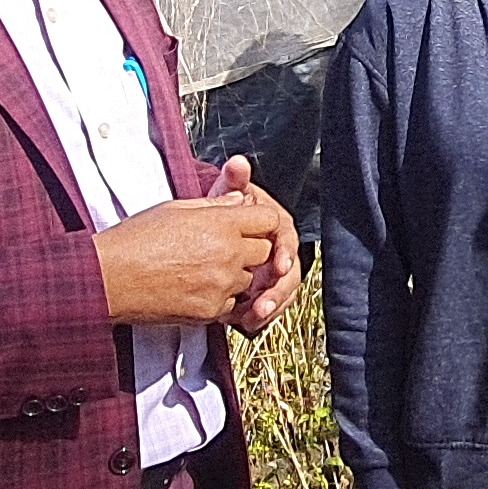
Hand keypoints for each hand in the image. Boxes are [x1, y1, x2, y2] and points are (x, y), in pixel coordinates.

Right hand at [93, 188, 278, 326]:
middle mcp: (227, 255)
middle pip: (264, 252)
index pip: (267, 220)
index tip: (247, 225)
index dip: (258, 221)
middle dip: (249, 248)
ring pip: (248, 280)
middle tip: (221, 247)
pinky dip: (219, 296)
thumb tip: (238, 201)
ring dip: (234, 274)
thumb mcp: (175, 209)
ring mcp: (221, 286)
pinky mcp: (211, 311)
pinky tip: (192, 286)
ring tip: (200, 267)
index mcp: (220, 224)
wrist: (109, 278)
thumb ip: (214, 206)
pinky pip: (231, 303)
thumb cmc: (134, 240)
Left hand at [211, 158, 301, 333]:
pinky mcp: (259, 291)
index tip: (278, 265)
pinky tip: (245, 324)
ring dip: (270, 308)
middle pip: (288, 273)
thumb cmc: (217, 211)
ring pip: (280, 294)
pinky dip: (259, 317)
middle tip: (262, 305)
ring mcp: (269, 273)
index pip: (287, 239)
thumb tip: (238, 163)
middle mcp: (277, 249)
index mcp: (275, 225)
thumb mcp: (222, 195)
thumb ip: (232, 182)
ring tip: (252, 319)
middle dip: (278, 290)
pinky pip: (267, 307)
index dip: (285, 252)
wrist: (199, 235)